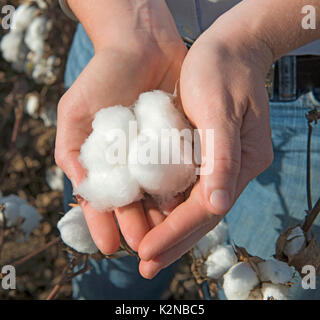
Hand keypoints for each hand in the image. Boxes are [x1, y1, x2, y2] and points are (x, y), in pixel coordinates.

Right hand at [55, 1, 186, 253]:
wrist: (142, 46)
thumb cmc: (103, 77)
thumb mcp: (76, 112)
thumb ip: (72, 151)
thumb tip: (80, 188)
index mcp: (106, 162)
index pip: (105, 201)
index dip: (105, 224)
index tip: (110, 245)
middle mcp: (133, 165)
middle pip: (136, 204)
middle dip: (138, 227)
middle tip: (145, 247)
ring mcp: (158, 157)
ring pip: (161, 195)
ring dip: (163, 217)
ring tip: (166, 236)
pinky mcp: (182, 145)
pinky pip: (184, 172)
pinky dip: (185, 190)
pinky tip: (188, 206)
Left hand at [138, 18, 273, 277]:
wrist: (228, 49)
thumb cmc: (222, 72)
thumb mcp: (219, 110)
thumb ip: (221, 159)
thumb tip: (217, 206)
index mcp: (241, 162)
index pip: (205, 209)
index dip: (175, 232)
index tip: (148, 252)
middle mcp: (232, 170)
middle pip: (200, 216)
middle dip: (172, 242)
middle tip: (146, 265)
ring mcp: (220, 164)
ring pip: (193, 207)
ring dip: (170, 231)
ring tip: (147, 252)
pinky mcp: (207, 155)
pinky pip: (188, 189)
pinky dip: (170, 207)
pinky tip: (153, 219)